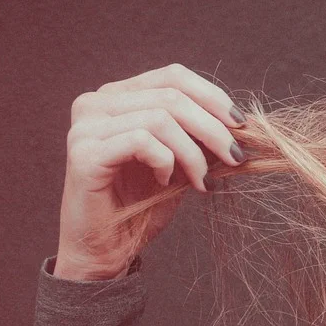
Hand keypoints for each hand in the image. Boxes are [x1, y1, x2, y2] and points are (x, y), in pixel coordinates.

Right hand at [56, 63, 247, 279]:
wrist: (107, 249)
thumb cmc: (141, 206)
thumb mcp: (180, 163)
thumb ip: (199, 137)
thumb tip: (241, 122)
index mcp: (117, 97)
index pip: (173, 76)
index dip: (213, 97)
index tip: (241, 125)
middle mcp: (95, 104)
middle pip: (171, 95)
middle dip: (214, 128)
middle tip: (236, 158)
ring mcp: (85, 126)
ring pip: (160, 118)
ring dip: (194, 153)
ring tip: (202, 181)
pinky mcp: (84, 153)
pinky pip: (141, 141)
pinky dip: (166, 162)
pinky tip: (165, 183)